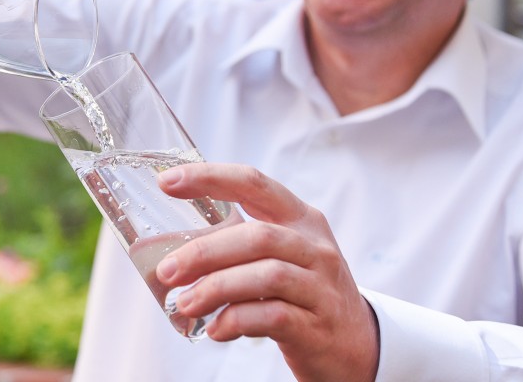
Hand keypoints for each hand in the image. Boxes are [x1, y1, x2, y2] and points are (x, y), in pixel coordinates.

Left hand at [156, 163, 378, 381]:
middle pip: (256, 236)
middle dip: (204, 252)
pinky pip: (273, 316)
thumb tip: (174, 247)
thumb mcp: (284, 255)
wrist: (356, 344)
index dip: (209, 178)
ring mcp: (321, 287)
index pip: (253, 184)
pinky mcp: (317, 326)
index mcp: (300, 218)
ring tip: (185, 304)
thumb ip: (241, 242)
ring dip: (216, 288)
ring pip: (266, 275)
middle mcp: (314, 247)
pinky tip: (216, 328)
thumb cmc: (304, 292)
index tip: (167, 182)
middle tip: (167, 271)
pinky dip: (237, 320)